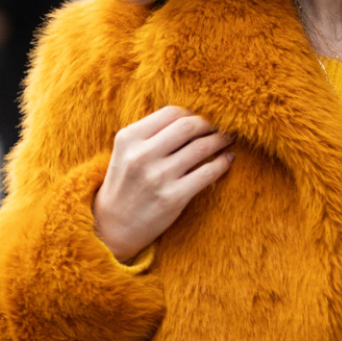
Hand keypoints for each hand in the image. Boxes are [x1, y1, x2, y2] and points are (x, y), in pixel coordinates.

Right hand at [93, 106, 234, 260]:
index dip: (192, 112)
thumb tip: (189, 117)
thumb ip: (150, 135)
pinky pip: (208, 173)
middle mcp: (142, 155)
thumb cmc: (124, 186)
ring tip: (228, 138)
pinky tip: (228, 158)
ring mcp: (158, 177)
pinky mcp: (174, 197)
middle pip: (188, 126)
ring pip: (201, 148)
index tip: (202, 116)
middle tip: (221, 124)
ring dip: (220, 139)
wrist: (113, 228)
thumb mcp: (125, 153)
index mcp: (128, 138)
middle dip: (210, 123)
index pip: (170, 113)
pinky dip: (223, 163)